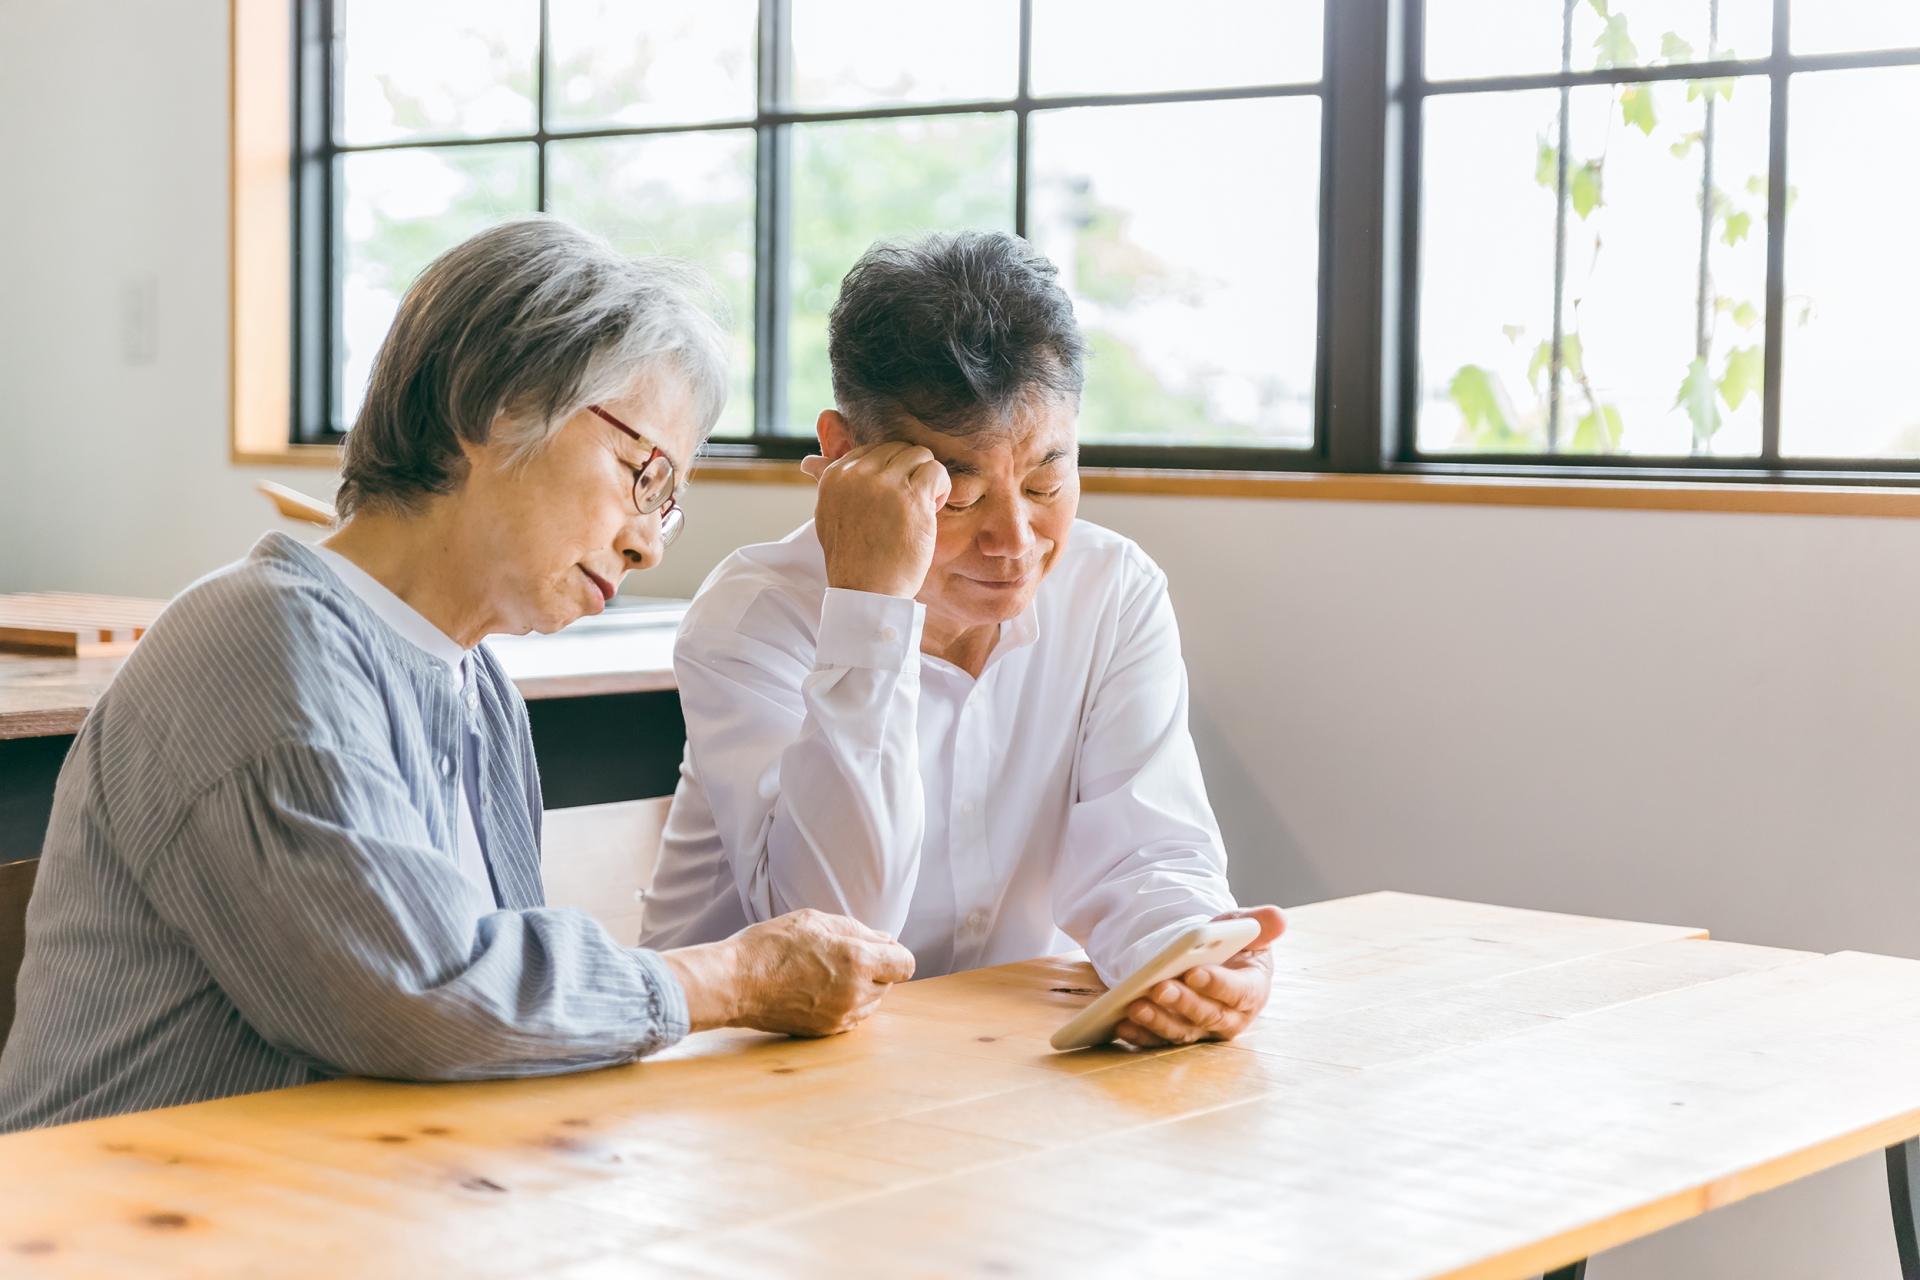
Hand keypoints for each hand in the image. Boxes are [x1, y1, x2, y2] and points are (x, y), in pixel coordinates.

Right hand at [660, 908, 915, 1036]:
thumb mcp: (816, 921)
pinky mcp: (826, 1031)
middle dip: (876, 969)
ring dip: (861, 988)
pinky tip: (819, 990)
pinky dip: (845, 1004)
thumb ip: (858, 930)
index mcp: (857, 960)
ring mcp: (841, 1016)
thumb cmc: (770, 946)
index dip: (894, 954)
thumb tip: (885, 940)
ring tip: (828, 973)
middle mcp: (855, 993)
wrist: (734, 983)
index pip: (905, 964)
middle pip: (889, 984)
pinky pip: (852, 1018)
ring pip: (872, 1003)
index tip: (879, 949)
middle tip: (842, 956)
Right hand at [801, 442, 949, 597]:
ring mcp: (884, 483)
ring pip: (919, 455)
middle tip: (908, 506)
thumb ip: (826, 484)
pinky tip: (933, 511)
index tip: (889, 502)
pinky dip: (942, 488)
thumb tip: (808, 462)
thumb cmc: (853, 558)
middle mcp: (856, 474)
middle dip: (908, 473)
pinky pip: (936, 471)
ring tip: (922, 508)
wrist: (866, 591)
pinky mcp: (911, 496)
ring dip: (926, 479)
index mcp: (835, 476)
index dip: (888, 474)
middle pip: (897, 449)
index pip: (872, 450)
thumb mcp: (829, 516)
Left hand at [1114, 905, 1285, 1048]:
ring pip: (1182, 1032)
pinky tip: (1121, 1024)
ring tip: (1135, 1005)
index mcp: (1252, 990)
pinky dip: (1140, 1035)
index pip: (1240, 993)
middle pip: (1208, 1016)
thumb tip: (1278, 918)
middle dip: (1183, 1003)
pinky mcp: (1176, 1033)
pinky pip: (1157, 1040)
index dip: (1218, 985)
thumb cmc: (1232, 944)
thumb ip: (1260, 924)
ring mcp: (1201, 1029)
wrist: (1211, 958)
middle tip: (1159, 987)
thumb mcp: (1245, 928)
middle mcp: (1229, 1017)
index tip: (1195, 972)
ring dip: (1158, 1021)